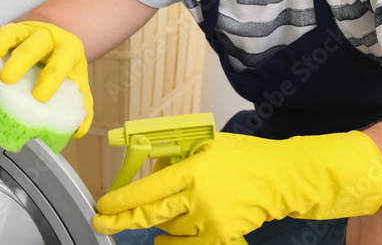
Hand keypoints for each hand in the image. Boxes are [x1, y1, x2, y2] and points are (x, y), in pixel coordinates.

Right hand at [0, 21, 92, 137]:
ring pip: (7, 36)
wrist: (56, 36)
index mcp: (68, 48)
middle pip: (33, 45)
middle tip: (6, 80)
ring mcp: (25, 32)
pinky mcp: (6, 33)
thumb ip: (81, 105)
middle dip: (19, 61)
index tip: (40, 96)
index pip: (61, 60)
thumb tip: (77, 131)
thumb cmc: (64, 61)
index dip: (51, 77)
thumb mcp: (78, 79)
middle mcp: (46, 36)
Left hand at [92, 131, 381, 243]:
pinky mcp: (220, 237)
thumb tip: (148, 168)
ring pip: (168, 229)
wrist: (280, 178)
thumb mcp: (207, 145)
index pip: (150, 188)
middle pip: (151, 214)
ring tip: (166, 210)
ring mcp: (210, 220)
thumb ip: (178, 157)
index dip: (123, 199)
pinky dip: (172, 242)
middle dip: (121, 220)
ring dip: (160, 222)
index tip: (104, 204)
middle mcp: (199, 197)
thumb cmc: (244, 157)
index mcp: (194, 170)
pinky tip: (165, 237)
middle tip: (101, 222)